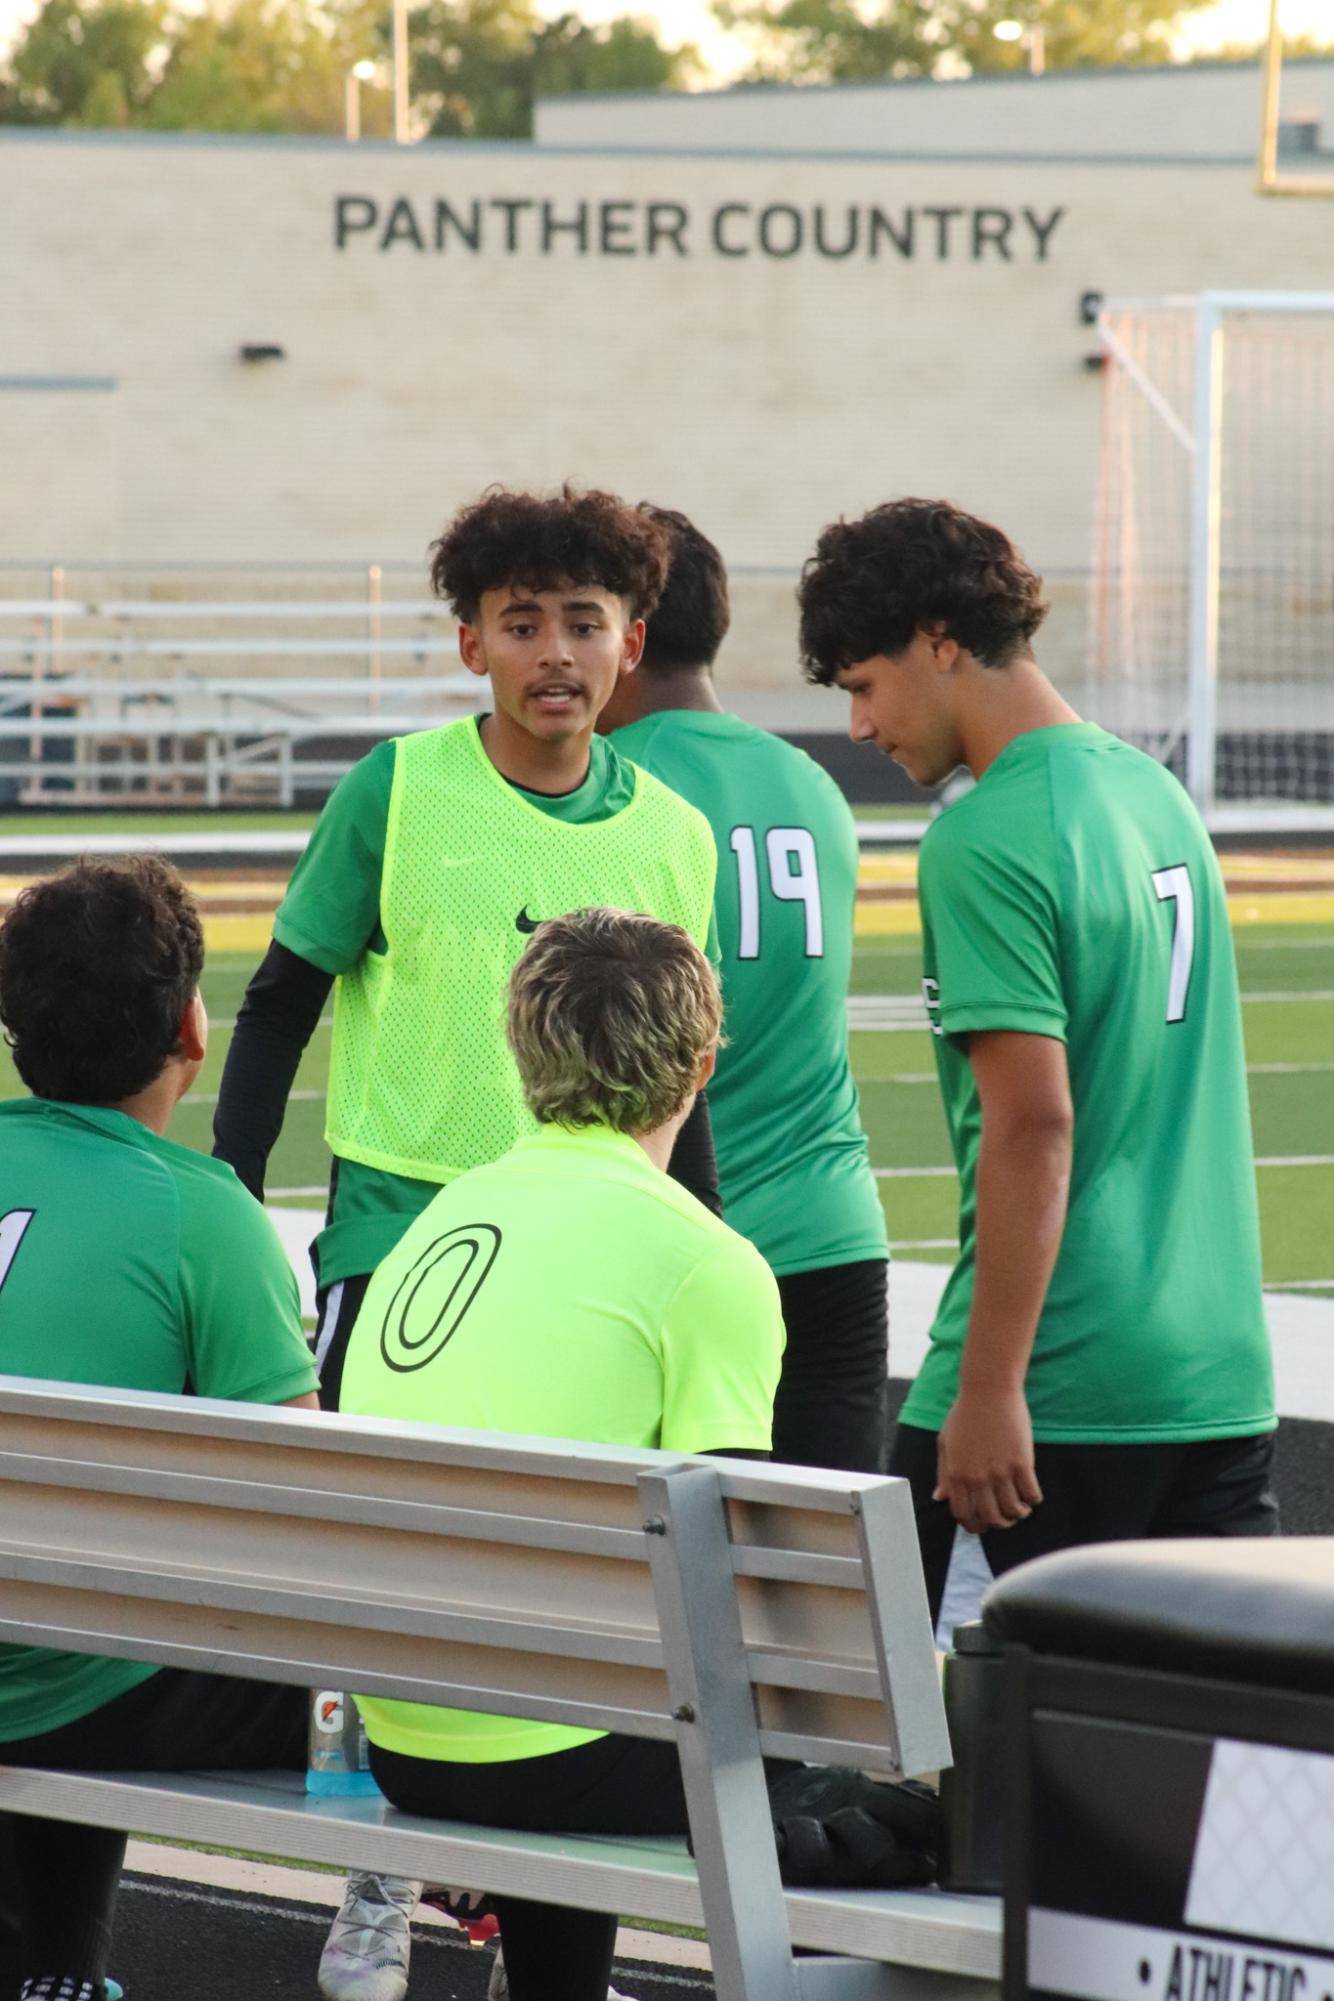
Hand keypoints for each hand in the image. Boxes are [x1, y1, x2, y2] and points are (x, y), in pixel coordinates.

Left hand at [933, 1387, 1042, 1533]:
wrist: (988, 1390)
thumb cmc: (965, 1414)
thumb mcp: (945, 1443)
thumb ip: (943, 1474)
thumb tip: (939, 1498)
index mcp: (956, 1474)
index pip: (963, 1514)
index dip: (973, 1525)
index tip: (982, 1524)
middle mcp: (977, 1478)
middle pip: (991, 1518)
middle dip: (999, 1524)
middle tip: (1006, 1518)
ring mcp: (1000, 1471)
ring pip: (1013, 1510)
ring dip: (1018, 1514)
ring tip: (1021, 1507)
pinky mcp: (1022, 1463)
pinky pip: (1031, 1494)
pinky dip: (1033, 1500)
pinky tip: (1030, 1494)